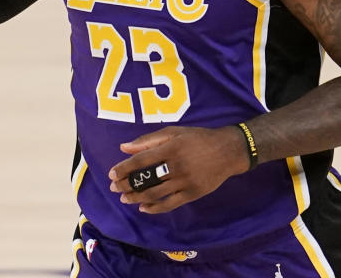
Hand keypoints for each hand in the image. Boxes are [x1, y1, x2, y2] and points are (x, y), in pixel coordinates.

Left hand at [108, 125, 249, 213]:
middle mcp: (177, 166)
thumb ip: (148, 140)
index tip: (112, 174)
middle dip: (127, 185)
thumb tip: (124, 147)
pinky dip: (155, 208)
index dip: (124, 168)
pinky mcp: (193, 194)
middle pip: (146, 179)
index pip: (141, 160)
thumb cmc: (198, 138)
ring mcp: (185, 182)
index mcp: (171, 148)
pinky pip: (170, 204)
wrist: (228, 151)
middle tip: (114, 188)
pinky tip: (144, 208)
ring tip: (125, 198)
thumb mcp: (174, 132)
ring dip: (137, 198)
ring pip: (156, 194)